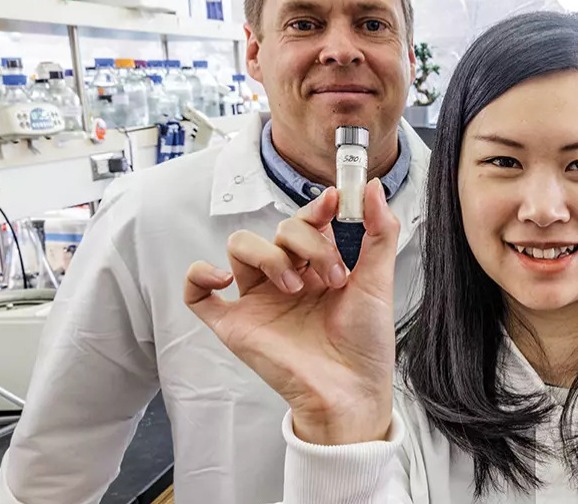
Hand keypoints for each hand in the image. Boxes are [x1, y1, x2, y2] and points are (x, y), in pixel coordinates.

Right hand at [184, 179, 398, 444]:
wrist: (351, 390)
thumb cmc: (365, 342)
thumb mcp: (378, 281)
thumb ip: (379, 233)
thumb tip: (373, 188)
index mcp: (317, 266)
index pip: (305, 221)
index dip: (316, 208)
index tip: (334, 201)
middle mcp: (285, 277)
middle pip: (277, 231)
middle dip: (307, 244)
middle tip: (332, 277)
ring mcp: (258, 300)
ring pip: (241, 247)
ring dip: (270, 256)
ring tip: (297, 288)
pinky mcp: (235, 325)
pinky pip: (197, 295)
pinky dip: (199, 276)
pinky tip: (223, 279)